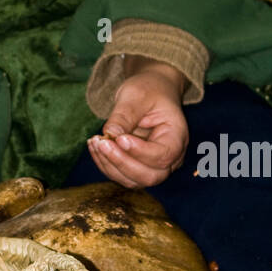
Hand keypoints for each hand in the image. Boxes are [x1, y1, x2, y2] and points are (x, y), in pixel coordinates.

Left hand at [87, 59, 188, 188]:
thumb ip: (125, 115)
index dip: (140, 151)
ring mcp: (155, 165)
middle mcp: (170, 157)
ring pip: (133, 180)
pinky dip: (106, 164)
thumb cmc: (149, 90)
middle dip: (122, 163)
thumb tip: (110, 135)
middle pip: (150, 176)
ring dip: (110, 165)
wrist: (152, 91)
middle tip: (101, 142)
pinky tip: (95, 146)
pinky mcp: (138, 167)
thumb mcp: (137, 95)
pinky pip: (122, 175)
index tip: (120, 138)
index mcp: (177, 136)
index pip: (162, 155)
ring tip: (94, 141)